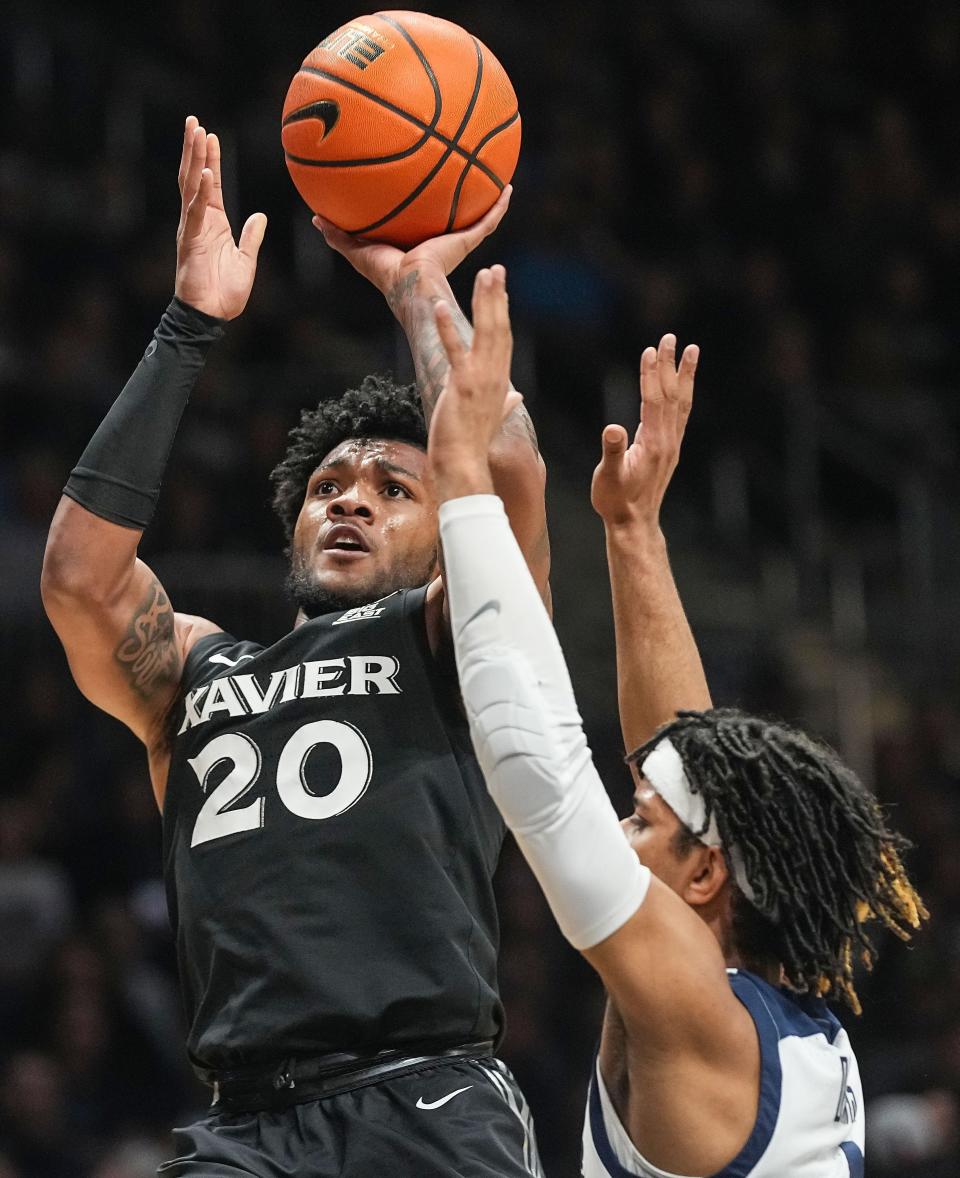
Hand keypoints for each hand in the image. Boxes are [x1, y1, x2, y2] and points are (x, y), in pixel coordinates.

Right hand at [175, 115, 267, 318]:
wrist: (212, 315)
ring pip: (191, 187)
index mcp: (213, 223)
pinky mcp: (191, 242)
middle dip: (194, 148)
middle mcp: (199, 221)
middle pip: (194, 176)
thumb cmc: (225, 292)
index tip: (210, 134)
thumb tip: (260, 217)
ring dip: (194, 160)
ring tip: (196, 134)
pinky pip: (195, 213)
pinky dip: (200, 192)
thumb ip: (252, 237)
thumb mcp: (247, 260)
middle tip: (194, 121)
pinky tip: (205, 173)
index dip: (209, 158)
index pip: (210, 183)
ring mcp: (192, 229)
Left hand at [312, 186, 511, 309]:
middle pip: (452, 216)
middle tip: (465, 172)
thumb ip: (338, 233)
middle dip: (460, 197)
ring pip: (476, 217)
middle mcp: (439, 242)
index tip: (427, 185)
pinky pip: (488, 221)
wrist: (409, 282)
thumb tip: (316, 217)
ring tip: (498, 178)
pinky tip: (508, 187)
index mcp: (416, 245)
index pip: (422, 221)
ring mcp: (456, 242)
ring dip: (488, 200)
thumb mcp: (356, 247)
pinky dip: (500, 206)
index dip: (425, 206)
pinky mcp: (466, 242)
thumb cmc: (384, 272)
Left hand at [428, 264, 520, 498]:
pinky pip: (454, 351)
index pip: (503, 340)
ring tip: (484, 274)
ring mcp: (479, 380)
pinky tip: (439, 306)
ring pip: (486, 332)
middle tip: (496, 269)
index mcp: (499, 382)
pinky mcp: (461, 386)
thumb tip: (517, 398)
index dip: (502, 312)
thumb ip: (506, 404)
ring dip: (485, 301)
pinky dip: (448, 328)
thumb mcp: (491, 419)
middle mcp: (494, 376)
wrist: (464, 466)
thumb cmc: (472, 446)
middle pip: (499, 328)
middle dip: (497, 297)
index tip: (500, 289)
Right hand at [591, 335, 698, 528]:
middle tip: (670, 337)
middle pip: (671, 395)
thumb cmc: (616, 501)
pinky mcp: (669, 449)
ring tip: (690, 351)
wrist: (634, 524)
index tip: (651, 350)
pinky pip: (680, 414)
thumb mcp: (607, 477)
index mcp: (652, 444)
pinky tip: (681, 385)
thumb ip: (611, 452)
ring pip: (681, 402)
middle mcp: (667, 441)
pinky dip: (682, 393)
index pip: (654, 401)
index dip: (652, 375)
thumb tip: (612, 428)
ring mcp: (671, 444)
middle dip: (670, 365)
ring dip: (684, 375)